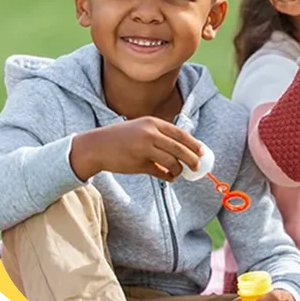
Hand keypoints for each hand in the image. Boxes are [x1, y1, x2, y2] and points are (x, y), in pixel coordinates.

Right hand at [70, 117, 203, 181]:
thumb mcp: (140, 128)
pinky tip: (169, 177)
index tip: (202, 152)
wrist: (96, 146)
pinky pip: (159, 172)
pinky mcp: (138, 163)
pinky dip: (167, 176)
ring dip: (178, 170)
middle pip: (179, 148)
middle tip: (198, 166)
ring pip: (171, 161)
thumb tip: (183, 149)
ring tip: (179, 173)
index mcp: (152, 122)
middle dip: (192, 158)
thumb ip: (159, 136)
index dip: (193, 143)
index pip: (179, 133)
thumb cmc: (121, 138)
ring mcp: (144, 148)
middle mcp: (149, 133)